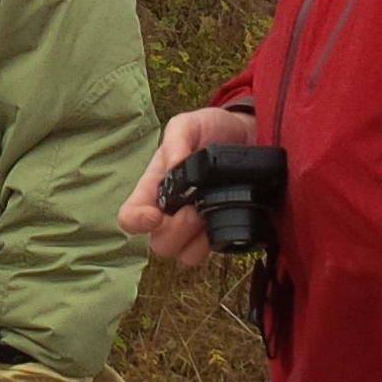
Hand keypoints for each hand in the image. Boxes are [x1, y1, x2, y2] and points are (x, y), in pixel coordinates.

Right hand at [119, 106, 257, 267]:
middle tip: (194, 209)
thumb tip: (175, 164)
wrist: (251, 137)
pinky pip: (213, 254)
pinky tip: (226, 220)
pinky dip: (218, 242)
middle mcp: (171, 213)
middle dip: (176, 230)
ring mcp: (196, 228)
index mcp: (154, 188)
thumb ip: (177, 139)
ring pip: (184, 256)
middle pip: (159, 244)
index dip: (137, 222)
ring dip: (196, 240)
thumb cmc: (211, 129)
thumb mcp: (188, 124)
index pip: (130, 217)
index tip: (155, 215)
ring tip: (209, 214)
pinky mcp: (221, 233)